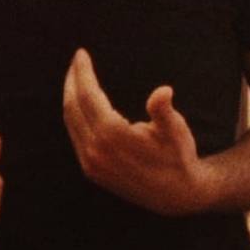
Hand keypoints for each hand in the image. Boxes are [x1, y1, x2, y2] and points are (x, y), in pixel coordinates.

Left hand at [61, 48, 218, 215]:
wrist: (177, 196)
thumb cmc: (179, 157)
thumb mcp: (176, 131)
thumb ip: (163, 110)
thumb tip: (162, 91)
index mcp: (113, 135)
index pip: (88, 95)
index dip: (82, 72)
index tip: (80, 53)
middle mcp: (96, 149)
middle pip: (73, 106)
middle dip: (72, 80)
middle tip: (76, 61)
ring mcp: (91, 162)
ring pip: (71, 121)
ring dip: (70, 96)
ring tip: (76, 78)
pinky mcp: (92, 171)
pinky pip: (75, 136)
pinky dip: (74, 115)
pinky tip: (81, 105)